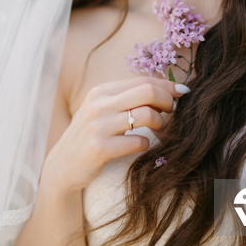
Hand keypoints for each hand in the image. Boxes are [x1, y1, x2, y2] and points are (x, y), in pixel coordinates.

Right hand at [41, 77, 187, 193]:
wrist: (63, 165)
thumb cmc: (91, 135)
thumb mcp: (102, 110)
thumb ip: (126, 98)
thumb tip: (165, 90)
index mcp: (101, 91)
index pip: (142, 80)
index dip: (166, 85)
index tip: (182, 92)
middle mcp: (99, 104)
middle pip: (147, 92)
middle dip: (167, 100)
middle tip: (173, 110)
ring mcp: (98, 126)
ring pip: (146, 115)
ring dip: (160, 122)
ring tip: (159, 128)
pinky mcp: (100, 148)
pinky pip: (137, 141)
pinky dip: (146, 143)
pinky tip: (142, 145)